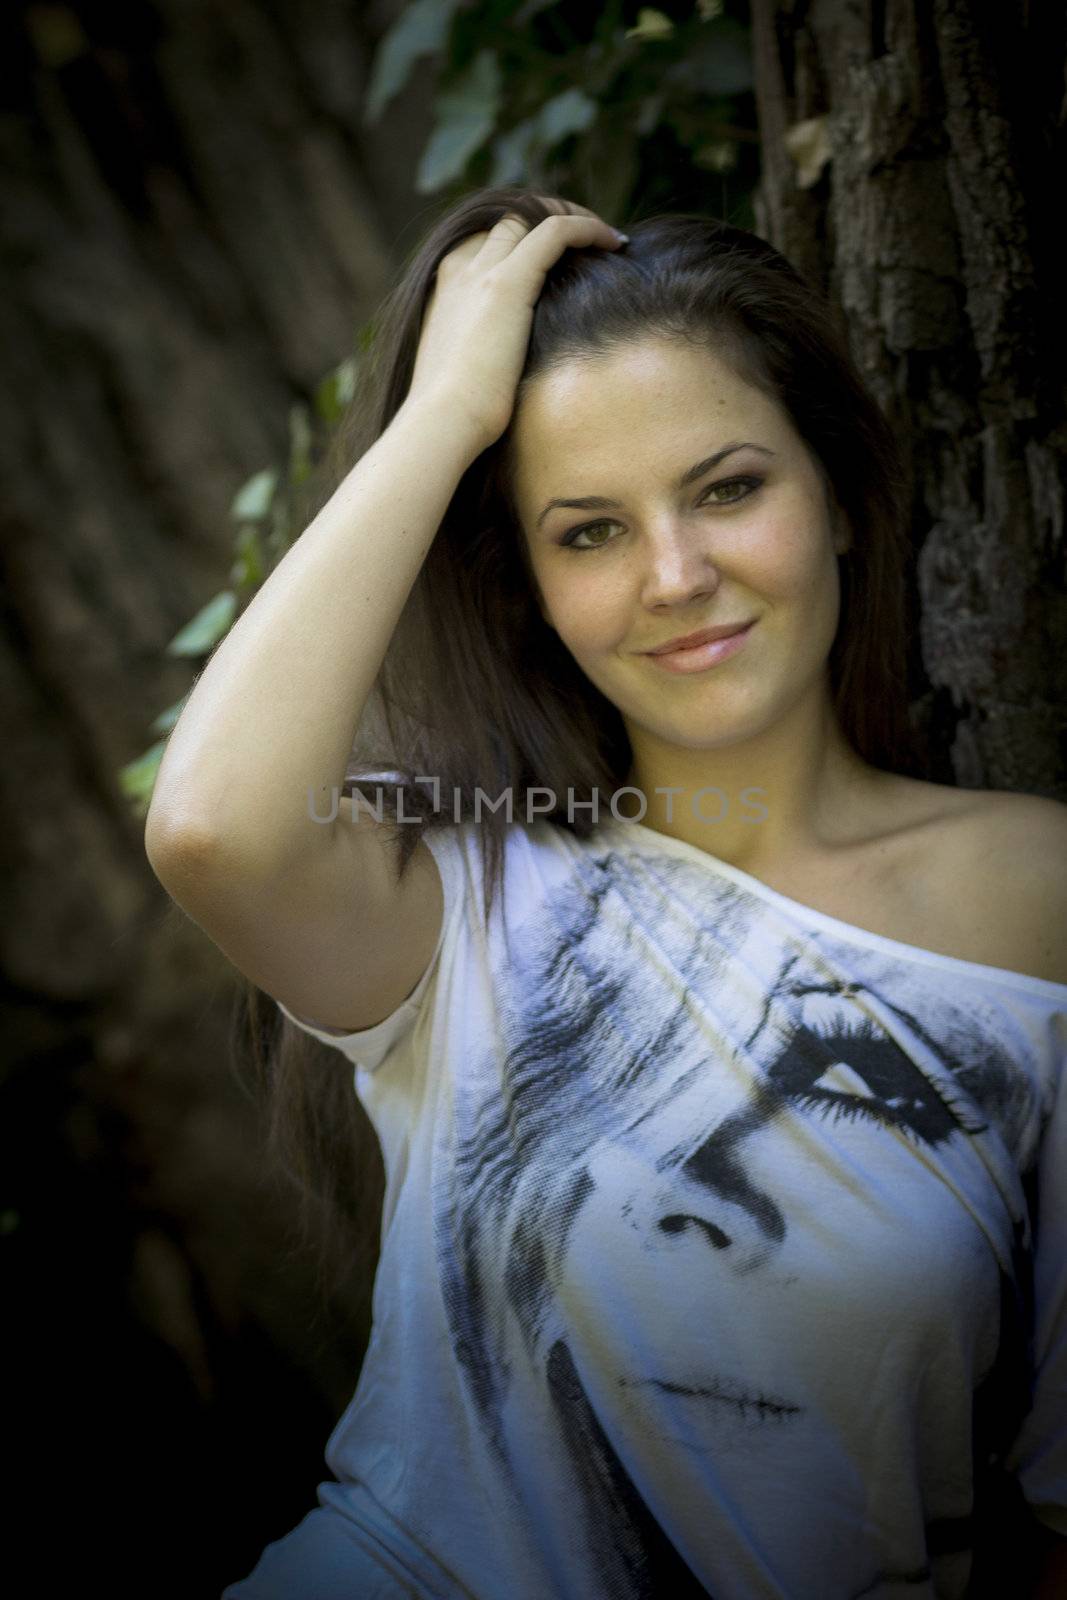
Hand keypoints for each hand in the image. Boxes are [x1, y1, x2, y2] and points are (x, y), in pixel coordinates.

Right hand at [406, 198, 624, 452]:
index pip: (487, 240)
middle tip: (590, 239)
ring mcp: (482, 271)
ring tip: (608, 236)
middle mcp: (461, 269)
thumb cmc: (452, 415)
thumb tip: (501, 367)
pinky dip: (588, 228)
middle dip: (551, 219)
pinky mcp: (508, 282)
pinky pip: (556, 232)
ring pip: (533, 216)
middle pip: (510, 220)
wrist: (441, 422)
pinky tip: (617, 242)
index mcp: (445, 288)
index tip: (559, 257)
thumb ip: (479, 351)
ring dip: (574, 217)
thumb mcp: (462, 372)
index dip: (525, 237)